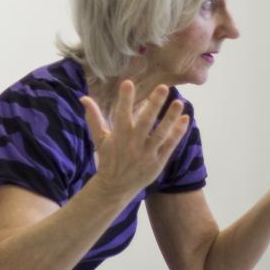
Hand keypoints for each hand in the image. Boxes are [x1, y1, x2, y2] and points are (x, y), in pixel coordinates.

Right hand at [81, 80, 189, 198]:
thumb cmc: (108, 158)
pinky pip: (170, 144)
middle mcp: (133, 143)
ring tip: (179, 102)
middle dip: (154, 104)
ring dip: (171, 117)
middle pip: (146, 121)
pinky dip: (178, 132)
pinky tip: (185, 118)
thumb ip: (93, 117)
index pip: (122, 113)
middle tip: (163, 87)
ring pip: (161, 132)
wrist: (116, 186)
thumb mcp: (99, 138)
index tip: (128, 83)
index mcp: (118, 135)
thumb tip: (84, 98)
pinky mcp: (158, 161)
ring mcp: (147, 153)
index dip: (125, 98)